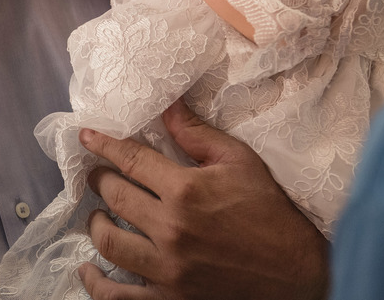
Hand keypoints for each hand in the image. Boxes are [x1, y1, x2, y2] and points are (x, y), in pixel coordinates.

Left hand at [78, 100, 328, 299]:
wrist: (297, 272)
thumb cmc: (269, 212)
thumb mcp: (239, 161)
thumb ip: (196, 133)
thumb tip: (166, 103)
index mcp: (186, 190)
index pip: (130, 159)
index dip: (104, 144)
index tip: (86, 136)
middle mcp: (171, 229)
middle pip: (114, 196)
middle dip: (100, 180)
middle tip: (99, 175)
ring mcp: (168, 269)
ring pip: (109, 243)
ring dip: (96, 224)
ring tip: (99, 215)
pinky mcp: (170, 298)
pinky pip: (118, 296)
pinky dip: (96, 284)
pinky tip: (88, 270)